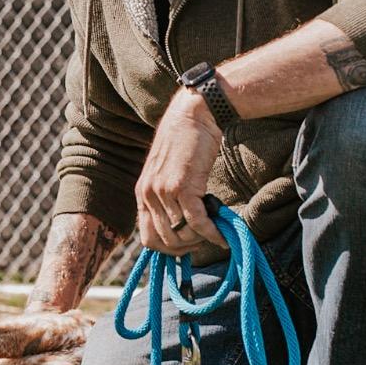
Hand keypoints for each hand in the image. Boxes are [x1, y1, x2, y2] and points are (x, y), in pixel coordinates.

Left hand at [136, 88, 226, 253]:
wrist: (194, 115)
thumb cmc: (186, 143)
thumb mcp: (167, 172)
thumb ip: (166, 197)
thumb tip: (181, 226)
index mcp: (142, 192)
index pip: (147, 238)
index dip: (168, 249)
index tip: (187, 246)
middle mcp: (148, 194)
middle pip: (164, 241)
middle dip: (187, 247)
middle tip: (204, 239)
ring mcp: (164, 191)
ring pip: (181, 234)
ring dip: (201, 239)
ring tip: (215, 232)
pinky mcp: (183, 187)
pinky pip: (197, 223)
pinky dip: (212, 233)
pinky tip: (223, 236)